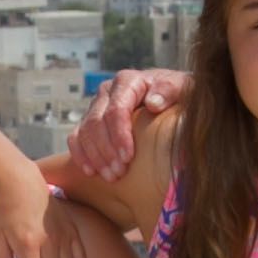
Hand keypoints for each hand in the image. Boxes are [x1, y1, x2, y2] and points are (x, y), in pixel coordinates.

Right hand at [65, 68, 189, 179]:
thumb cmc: (178, 95)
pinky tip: (91, 171)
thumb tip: (153, 103)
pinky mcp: (89, 120)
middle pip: (96, 123)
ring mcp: (96, 106)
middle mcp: (107, 91)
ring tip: (111, 177)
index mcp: (128, 81)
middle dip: (107, 151)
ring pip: (84, 132)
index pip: (116, 110)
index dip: (119, 135)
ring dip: (96, 157)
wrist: (171, 96)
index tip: (129, 157)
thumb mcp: (182, 88)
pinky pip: (75, 137)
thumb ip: (169, 91)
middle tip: (119, 173)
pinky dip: (80, 155)